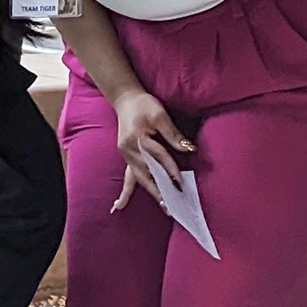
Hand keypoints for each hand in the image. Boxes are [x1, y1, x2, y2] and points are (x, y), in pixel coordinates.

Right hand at [109, 86, 193, 211]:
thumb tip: (188, 149)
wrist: (125, 99)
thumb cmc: (143, 105)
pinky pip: (127, 177)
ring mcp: (126, 155)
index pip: (159, 157)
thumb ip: (173, 133)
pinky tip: (119, 206)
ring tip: (163, 206)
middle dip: (160, 190)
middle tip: (172, 207)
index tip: (182, 184)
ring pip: (139, 178)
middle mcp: (129, 150)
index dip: (172, 170)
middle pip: (147, 174)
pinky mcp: (126, 156)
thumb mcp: (159, 114)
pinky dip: (126, 192)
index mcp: (138, 139)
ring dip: (152, 192)